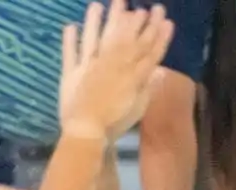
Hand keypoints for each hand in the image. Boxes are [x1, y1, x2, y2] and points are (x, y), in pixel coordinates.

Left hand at [58, 0, 174, 142]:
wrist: (87, 131)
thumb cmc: (115, 123)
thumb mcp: (138, 107)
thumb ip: (148, 86)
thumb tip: (159, 69)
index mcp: (130, 74)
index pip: (148, 51)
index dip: (158, 35)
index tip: (166, 19)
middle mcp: (112, 64)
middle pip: (126, 39)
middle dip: (137, 21)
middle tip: (146, 7)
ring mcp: (90, 65)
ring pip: (97, 37)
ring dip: (100, 20)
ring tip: (105, 4)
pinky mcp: (72, 71)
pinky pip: (70, 52)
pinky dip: (69, 39)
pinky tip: (70, 25)